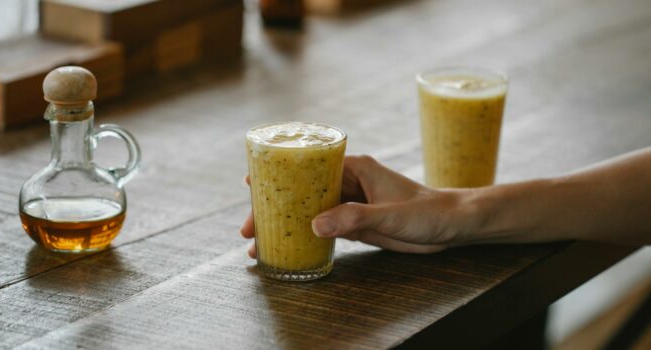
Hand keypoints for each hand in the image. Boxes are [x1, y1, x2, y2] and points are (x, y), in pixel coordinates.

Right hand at [240, 156, 465, 257]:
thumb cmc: (428, 211)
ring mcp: (351, 204)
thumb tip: (315, 225)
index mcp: (355, 168)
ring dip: (286, 224)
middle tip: (249, 229)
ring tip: (260, 244)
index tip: (250, 183)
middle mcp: (349, 183)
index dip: (278, 176)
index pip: (308, 167)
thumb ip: (355, 218)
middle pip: (302, 191)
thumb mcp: (390, 214)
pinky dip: (305, 236)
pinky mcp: (356, 223)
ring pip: (309, 210)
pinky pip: (324, 227)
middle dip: (275, 208)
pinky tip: (289, 247)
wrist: (452, 227)